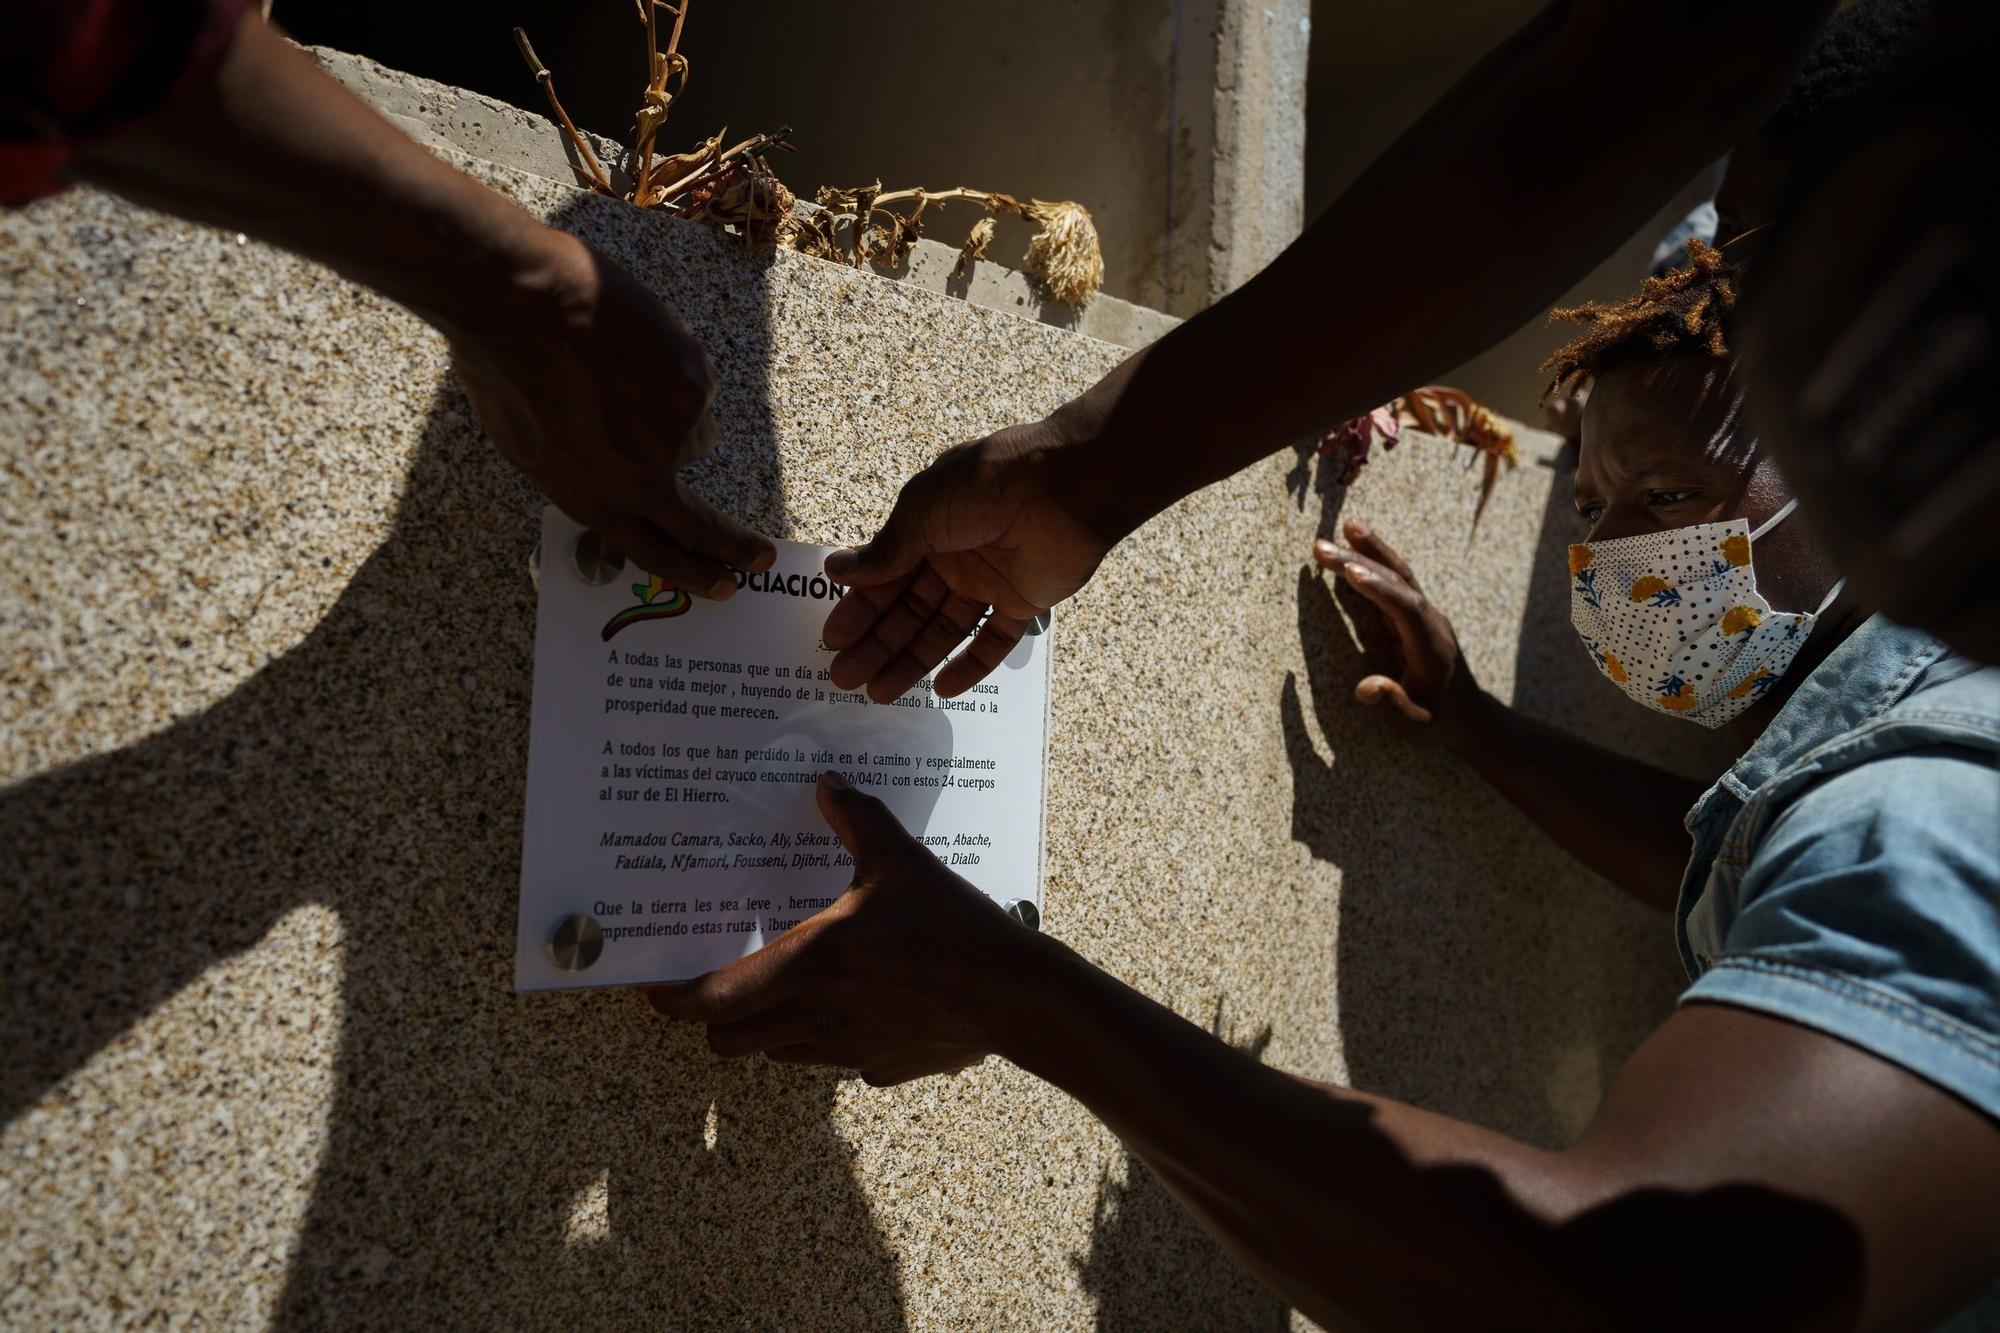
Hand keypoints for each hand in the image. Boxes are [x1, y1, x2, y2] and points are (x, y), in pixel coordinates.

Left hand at [449, 229, 774, 597]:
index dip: (693, 572)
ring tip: (620, 366)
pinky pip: (694, 381)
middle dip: (736, 547)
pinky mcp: (693, 393)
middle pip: (701, 526)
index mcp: (591, 499)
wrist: (520, 305)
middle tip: (761, 557)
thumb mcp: (524, 440)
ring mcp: (671, 438)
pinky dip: (670, 360)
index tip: (722, 584)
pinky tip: (633, 340)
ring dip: (670, 406)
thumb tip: (604, 475)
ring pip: (690, 429)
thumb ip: (575, 469)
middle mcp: (638, 481)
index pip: (654, 553)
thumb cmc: (502, 364)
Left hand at [646, 773, 1041, 1085]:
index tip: (655, 987)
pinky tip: (859, 1004)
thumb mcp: (901, 860)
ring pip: (777, 1054)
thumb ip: (856, 818)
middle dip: (716, 1019)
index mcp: (807, 965)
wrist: (1015, 996)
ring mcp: (845, 1052)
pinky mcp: (879, 1068)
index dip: (673, 998)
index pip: (711, 1001)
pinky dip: (828, 1038)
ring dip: (768, 1029)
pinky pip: (833, 1060)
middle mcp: (814, 1018)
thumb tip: (827, 783)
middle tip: (722, 982)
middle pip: (728, 1041)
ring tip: (787, 989)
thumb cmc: (951, 928)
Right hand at [821, 423, 1109, 700]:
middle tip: (844, 678)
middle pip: (908, 610)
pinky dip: (970, 666)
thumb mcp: (922, 511)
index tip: (833, 640)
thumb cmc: (987, 485)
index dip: (858, 609)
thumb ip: (886, 550)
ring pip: (943, 630)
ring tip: (879, 694)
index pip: (884, 576)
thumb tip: (836, 571)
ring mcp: (989, 581)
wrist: (1065, 486)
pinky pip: (993, 641)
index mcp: (926, 527)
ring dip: (911, 661)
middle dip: (876, 644)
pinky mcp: (1024, 601)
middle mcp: (955, 555)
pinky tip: (943, 689)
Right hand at [1312, 519, 1483, 746]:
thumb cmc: (1437, 723)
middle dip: (1362, 560)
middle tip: (1321, 546)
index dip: (1379, 589)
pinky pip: (1394, 582)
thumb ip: (1394, 704)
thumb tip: (1366, 687)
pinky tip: (1353, 547)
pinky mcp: (1415, 615)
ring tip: (1341, 529)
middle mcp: (1430, 623)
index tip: (1350, 572)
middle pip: (1399, 582)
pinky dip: (1374, 562)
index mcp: (1431, 647)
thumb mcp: (1416, 725)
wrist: (1469, 717)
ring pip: (1398, 575)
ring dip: (1369, 551)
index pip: (1406, 609)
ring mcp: (1425, 616)